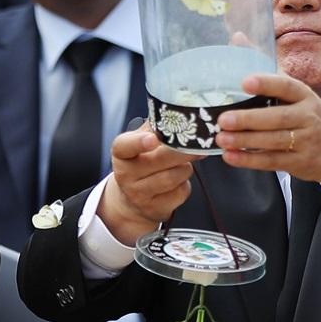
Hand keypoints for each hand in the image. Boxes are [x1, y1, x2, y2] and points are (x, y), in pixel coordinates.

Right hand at [96, 126, 195, 245]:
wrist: (132, 198)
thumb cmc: (142, 162)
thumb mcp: (142, 142)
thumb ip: (156, 127)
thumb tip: (179, 113)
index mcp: (121, 153)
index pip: (124, 146)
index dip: (139, 142)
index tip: (153, 138)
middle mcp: (126, 175)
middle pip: (159, 160)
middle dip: (183, 151)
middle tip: (199, 145)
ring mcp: (138, 194)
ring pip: (173, 177)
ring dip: (185, 168)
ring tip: (183, 164)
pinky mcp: (154, 209)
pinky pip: (180, 193)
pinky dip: (185, 185)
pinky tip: (179, 181)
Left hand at [215, 71, 320, 198]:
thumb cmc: (314, 118)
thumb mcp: (299, 95)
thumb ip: (268, 71)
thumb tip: (238, 37)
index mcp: (305, 95)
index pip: (287, 86)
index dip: (267, 83)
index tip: (245, 81)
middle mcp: (308, 116)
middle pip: (277, 117)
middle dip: (249, 119)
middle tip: (223, 119)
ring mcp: (306, 141)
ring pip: (273, 141)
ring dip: (245, 141)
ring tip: (221, 138)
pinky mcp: (300, 162)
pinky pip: (272, 161)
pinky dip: (250, 160)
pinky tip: (231, 157)